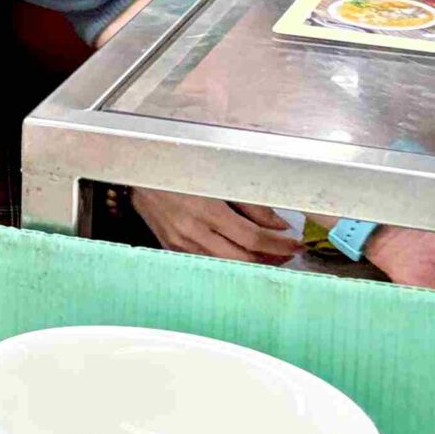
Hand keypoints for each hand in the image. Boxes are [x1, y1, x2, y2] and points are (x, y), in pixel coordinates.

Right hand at [133, 188, 301, 263]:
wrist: (139, 173)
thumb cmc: (180, 168)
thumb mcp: (219, 179)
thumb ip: (251, 204)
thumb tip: (279, 225)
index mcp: (206, 210)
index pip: (253, 238)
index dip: (279, 245)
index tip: (295, 245)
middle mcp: (192, 232)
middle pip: (242, 258)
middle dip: (270, 258)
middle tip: (287, 254)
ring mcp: (180, 244)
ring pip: (226, 264)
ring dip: (252, 263)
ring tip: (269, 257)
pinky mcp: (172, 248)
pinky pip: (207, 262)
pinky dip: (229, 262)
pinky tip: (240, 255)